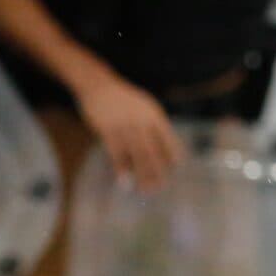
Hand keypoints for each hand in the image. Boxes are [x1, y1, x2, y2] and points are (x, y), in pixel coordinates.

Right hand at [73, 69, 183, 193]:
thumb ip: (154, 125)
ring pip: (136, 154)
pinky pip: (116, 152)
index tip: (176, 169)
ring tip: (145, 189)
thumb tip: (166, 147)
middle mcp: (142, 121)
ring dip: (141, 174)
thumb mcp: (145, 107)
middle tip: (160, 187)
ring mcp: (124, 125)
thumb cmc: (124, 100)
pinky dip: (121, 168)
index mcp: (154, 115)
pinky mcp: (107, 129)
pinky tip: (124, 181)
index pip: (168, 138)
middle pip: (153, 150)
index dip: (172, 154)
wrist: (99, 85)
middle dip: (157, 170)